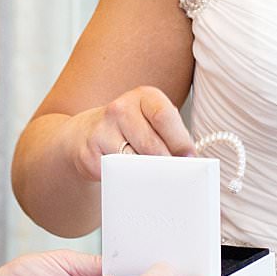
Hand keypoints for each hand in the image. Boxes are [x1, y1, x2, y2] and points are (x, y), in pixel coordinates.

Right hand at [69, 86, 194, 181]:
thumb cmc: (130, 129)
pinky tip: (125, 172)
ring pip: (135, 163)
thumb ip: (171, 135)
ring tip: (146, 171)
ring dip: (146, 173)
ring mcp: (102, 130)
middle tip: (173, 174)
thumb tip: (189, 161)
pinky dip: (127, 179)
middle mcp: (120, 108)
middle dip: (166, 164)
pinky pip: (117, 174)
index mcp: (143, 96)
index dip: (180, 142)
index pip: (164, 117)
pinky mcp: (89, 154)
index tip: (189, 159)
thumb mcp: (153, 121)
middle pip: (152, 145)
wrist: (87, 134)